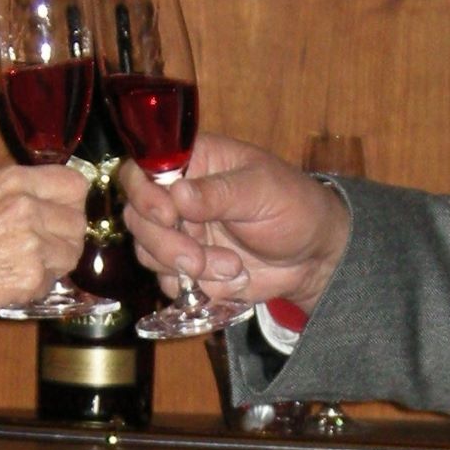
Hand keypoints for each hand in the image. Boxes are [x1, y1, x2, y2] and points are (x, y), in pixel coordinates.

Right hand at [0, 163, 89, 358]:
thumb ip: (20, 193)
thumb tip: (56, 198)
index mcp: (13, 181)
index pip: (75, 183)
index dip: (73, 202)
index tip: (65, 213)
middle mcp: (25, 206)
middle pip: (78, 221)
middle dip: (65, 238)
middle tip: (40, 248)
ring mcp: (31, 240)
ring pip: (72, 252)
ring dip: (55, 264)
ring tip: (22, 264)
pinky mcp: (32, 273)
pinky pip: (55, 279)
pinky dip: (39, 286)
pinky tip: (13, 281)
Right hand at [119, 132, 349, 311]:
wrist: (312, 256)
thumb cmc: (293, 206)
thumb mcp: (262, 191)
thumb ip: (219, 193)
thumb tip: (177, 193)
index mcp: (194, 162)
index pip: (142, 169)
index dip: (142, 192)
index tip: (167, 215)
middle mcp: (178, 196)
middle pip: (137, 217)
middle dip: (166, 243)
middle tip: (197, 258)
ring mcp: (181, 232)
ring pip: (148, 252)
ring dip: (185, 267)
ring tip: (231, 267)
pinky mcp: (187, 266)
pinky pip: (167, 281)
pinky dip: (195, 287)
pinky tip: (231, 279)